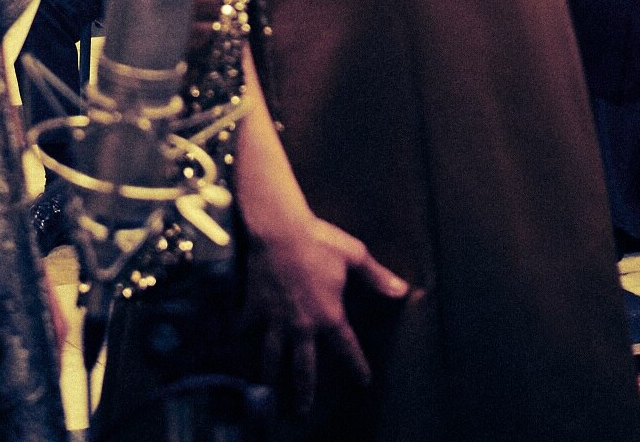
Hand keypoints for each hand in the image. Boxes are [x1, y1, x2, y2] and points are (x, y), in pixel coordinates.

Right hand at [241, 202, 409, 411]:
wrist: (280, 229)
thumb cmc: (320, 240)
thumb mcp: (355, 257)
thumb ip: (377, 277)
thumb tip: (403, 290)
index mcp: (329, 316)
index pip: (347, 349)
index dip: (356, 367)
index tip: (363, 382)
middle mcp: (302, 325)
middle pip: (303, 367)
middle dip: (304, 391)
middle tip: (302, 410)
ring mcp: (276, 318)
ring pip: (272, 355)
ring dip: (271, 374)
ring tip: (269, 389)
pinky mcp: (255, 305)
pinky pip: (246, 327)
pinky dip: (241, 336)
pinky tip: (237, 344)